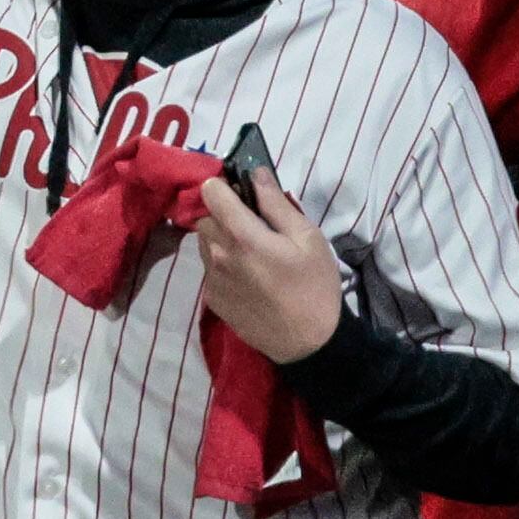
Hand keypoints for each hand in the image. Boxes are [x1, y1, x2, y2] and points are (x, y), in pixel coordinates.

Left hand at [189, 168, 342, 362]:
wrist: (308, 343)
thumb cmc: (315, 286)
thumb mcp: (308, 238)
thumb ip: (277, 204)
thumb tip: (256, 175)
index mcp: (242, 236)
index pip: (209, 193)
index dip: (222, 186)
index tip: (239, 192)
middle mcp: (218, 255)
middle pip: (205, 218)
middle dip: (224, 215)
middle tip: (254, 226)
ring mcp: (211, 279)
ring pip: (204, 244)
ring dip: (221, 240)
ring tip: (252, 254)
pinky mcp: (211, 299)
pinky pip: (209, 268)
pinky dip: (222, 264)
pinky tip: (249, 277)